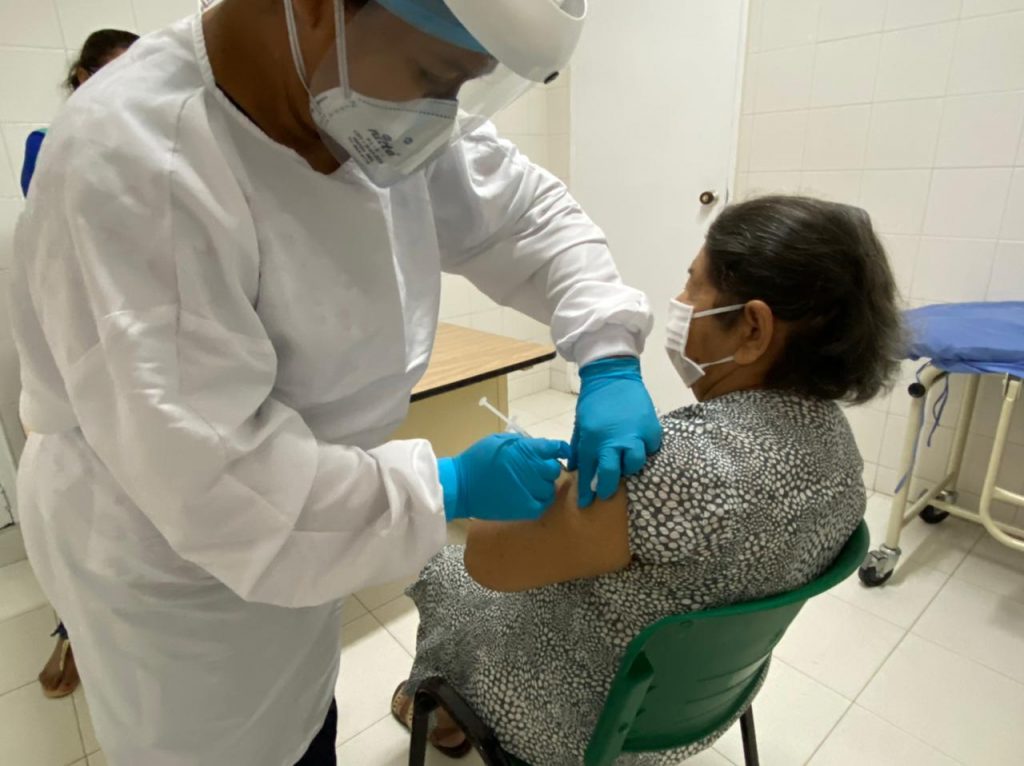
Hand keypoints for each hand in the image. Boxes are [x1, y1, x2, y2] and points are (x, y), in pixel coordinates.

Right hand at [438, 433, 570, 521]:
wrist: (460, 486)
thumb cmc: (477, 460)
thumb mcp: (499, 441)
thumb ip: (522, 443)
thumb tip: (542, 447)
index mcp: (524, 450)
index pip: (555, 448)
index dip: (561, 450)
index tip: (561, 453)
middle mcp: (530, 469)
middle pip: (554, 469)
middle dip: (548, 468)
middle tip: (536, 471)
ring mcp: (529, 490)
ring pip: (550, 488)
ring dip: (544, 485)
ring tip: (530, 485)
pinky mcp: (525, 508)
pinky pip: (544, 504)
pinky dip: (540, 500)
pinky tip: (530, 497)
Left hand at [570, 357, 661, 506]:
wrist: (613, 376)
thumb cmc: (593, 401)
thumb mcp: (580, 424)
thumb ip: (578, 447)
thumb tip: (574, 468)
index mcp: (592, 439)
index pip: (588, 473)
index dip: (586, 492)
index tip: (586, 503)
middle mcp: (614, 441)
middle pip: (612, 475)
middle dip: (606, 488)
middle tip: (604, 493)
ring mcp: (635, 436)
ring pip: (635, 464)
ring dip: (628, 468)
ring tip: (624, 465)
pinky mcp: (651, 430)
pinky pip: (651, 449)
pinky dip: (645, 451)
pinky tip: (640, 447)